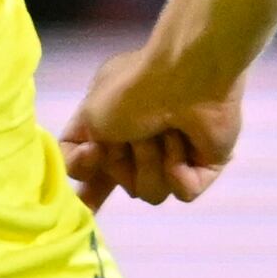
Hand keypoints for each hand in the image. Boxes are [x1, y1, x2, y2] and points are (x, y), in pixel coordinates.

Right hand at [59, 43, 244, 206]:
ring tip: (166, 129)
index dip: (90, 195)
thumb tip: (93, 164)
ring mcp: (175, 160)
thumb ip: (72, 154)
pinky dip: (179, 172)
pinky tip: (185, 143)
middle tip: (136, 129)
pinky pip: (184, 193)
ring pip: (154, 194)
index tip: (87, 202)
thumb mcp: (85, 118)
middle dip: (127, 162)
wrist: (184, 75)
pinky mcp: (204, 168)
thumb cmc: (130, 92)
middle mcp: (143, 149)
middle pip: (126, 187)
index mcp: (113, 136)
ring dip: (153, 161)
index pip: (96, 178)